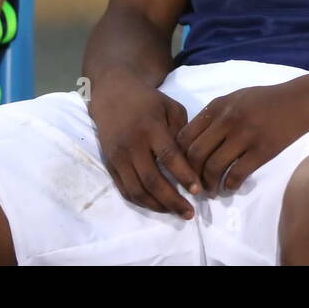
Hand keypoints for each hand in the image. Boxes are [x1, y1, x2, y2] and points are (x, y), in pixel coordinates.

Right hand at [88, 68, 201, 217]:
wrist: (113, 94)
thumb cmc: (148, 101)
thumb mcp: (171, 107)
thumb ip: (183, 131)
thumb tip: (192, 160)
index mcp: (151, 128)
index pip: (169, 156)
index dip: (184, 176)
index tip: (198, 190)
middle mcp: (132, 145)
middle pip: (152, 180)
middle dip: (172, 200)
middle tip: (190, 213)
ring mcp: (118, 156)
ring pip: (137, 190)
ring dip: (158, 206)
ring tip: (176, 212)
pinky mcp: (110, 164)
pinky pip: (125, 190)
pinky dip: (142, 202)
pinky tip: (158, 205)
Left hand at [176, 77, 308, 195]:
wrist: (302, 99)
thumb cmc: (268, 99)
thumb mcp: (236, 98)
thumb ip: (215, 115)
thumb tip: (194, 140)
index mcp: (218, 106)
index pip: (185, 136)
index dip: (180, 157)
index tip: (185, 168)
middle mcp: (227, 119)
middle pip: (195, 154)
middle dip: (192, 175)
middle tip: (197, 185)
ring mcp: (245, 134)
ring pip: (214, 167)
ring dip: (210, 185)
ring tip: (213, 190)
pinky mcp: (263, 149)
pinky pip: (237, 174)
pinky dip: (230, 185)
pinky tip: (231, 187)